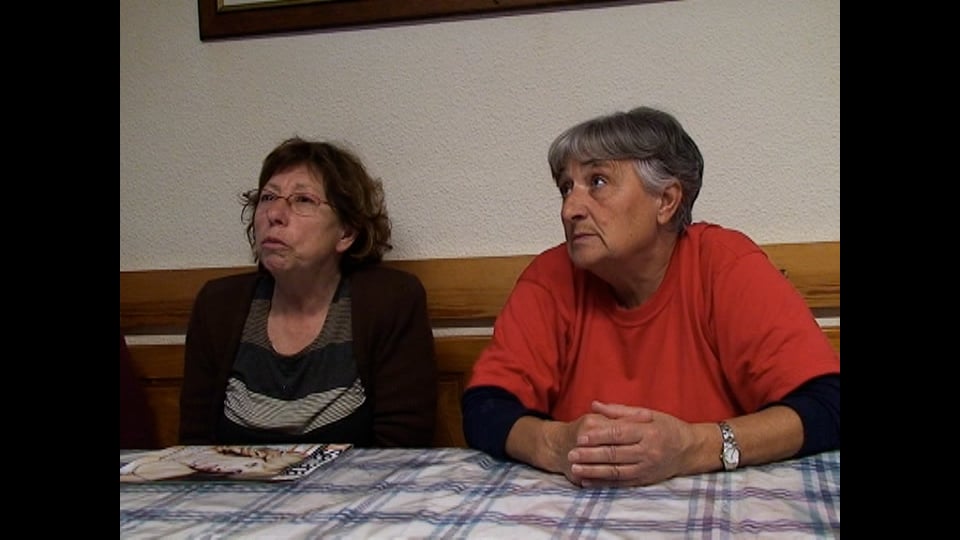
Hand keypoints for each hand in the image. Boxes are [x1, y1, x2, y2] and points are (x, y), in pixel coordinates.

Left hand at [565, 400, 696, 486]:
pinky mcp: (644, 481)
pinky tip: (587, 482)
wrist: (689, 450)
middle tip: (571, 454)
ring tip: (574, 470)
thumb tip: (594, 404)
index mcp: (648, 432)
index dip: (598, 436)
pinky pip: (620, 483)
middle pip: (615, 454)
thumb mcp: (648, 413)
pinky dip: (602, 484)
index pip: (619, 434)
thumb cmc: (666, 427)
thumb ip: (619, 411)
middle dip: (590, 455)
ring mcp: (646, 468)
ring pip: (615, 471)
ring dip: (593, 472)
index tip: (580, 437)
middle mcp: (648, 451)